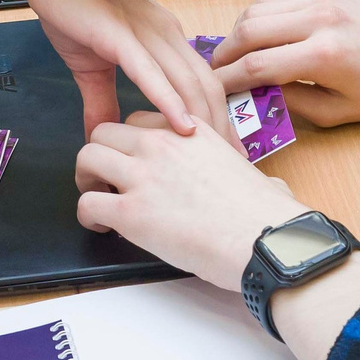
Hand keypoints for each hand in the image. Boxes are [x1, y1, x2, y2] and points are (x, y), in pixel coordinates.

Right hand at [14, 0, 230, 139]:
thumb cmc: (69, 6)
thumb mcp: (90, 66)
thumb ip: (102, 100)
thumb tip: (99, 138)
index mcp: (165, 37)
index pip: (203, 83)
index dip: (218, 119)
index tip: (225, 154)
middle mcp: (165, 31)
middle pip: (205, 86)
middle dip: (220, 128)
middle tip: (228, 167)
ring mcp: (145, 30)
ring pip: (186, 81)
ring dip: (202, 121)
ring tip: (212, 159)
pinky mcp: (119, 32)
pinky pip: (150, 70)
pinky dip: (169, 100)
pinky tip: (180, 126)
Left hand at [74, 113, 309, 290]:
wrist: (265, 239)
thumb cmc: (264, 214)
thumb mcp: (252, 174)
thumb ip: (248, 175)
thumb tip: (272, 188)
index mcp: (189, 130)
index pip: (140, 119)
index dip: (132, 143)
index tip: (136, 162)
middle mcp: (161, 144)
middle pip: (105, 132)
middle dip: (101, 154)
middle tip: (108, 179)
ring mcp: (143, 176)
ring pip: (87, 158)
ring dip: (87, 178)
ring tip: (98, 198)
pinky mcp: (130, 212)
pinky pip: (87, 203)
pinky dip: (87, 216)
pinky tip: (102, 226)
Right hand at [210, 0, 359, 124]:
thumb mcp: (339, 112)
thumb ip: (292, 103)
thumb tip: (255, 94)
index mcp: (324, 55)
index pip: (257, 65)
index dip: (227, 80)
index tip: (213, 91)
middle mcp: (317, 20)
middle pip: (248, 31)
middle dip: (224, 53)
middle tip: (216, 72)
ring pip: (256, 9)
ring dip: (236, 33)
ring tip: (232, 55)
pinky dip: (256, 17)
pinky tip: (255, 35)